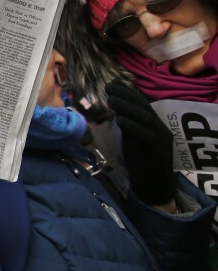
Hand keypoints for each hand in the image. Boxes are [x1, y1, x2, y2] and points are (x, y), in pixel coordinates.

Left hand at [106, 81, 175, 205]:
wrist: (154, 187)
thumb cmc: (141, 163)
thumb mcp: (132, 139)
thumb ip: (127, 125)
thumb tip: (115, 109)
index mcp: (153, 124)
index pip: (140, 104)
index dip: (127, 92)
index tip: (112, 83)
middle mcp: (160, 127)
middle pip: (143, 106)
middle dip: (126, 95)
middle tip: (108, 86)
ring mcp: (161, 137)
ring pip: (145, 117)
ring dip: (127, 107)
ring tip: (111, 99)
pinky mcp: (160, 148)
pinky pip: (146, 134)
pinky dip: (132, 126)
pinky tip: (119, 120)